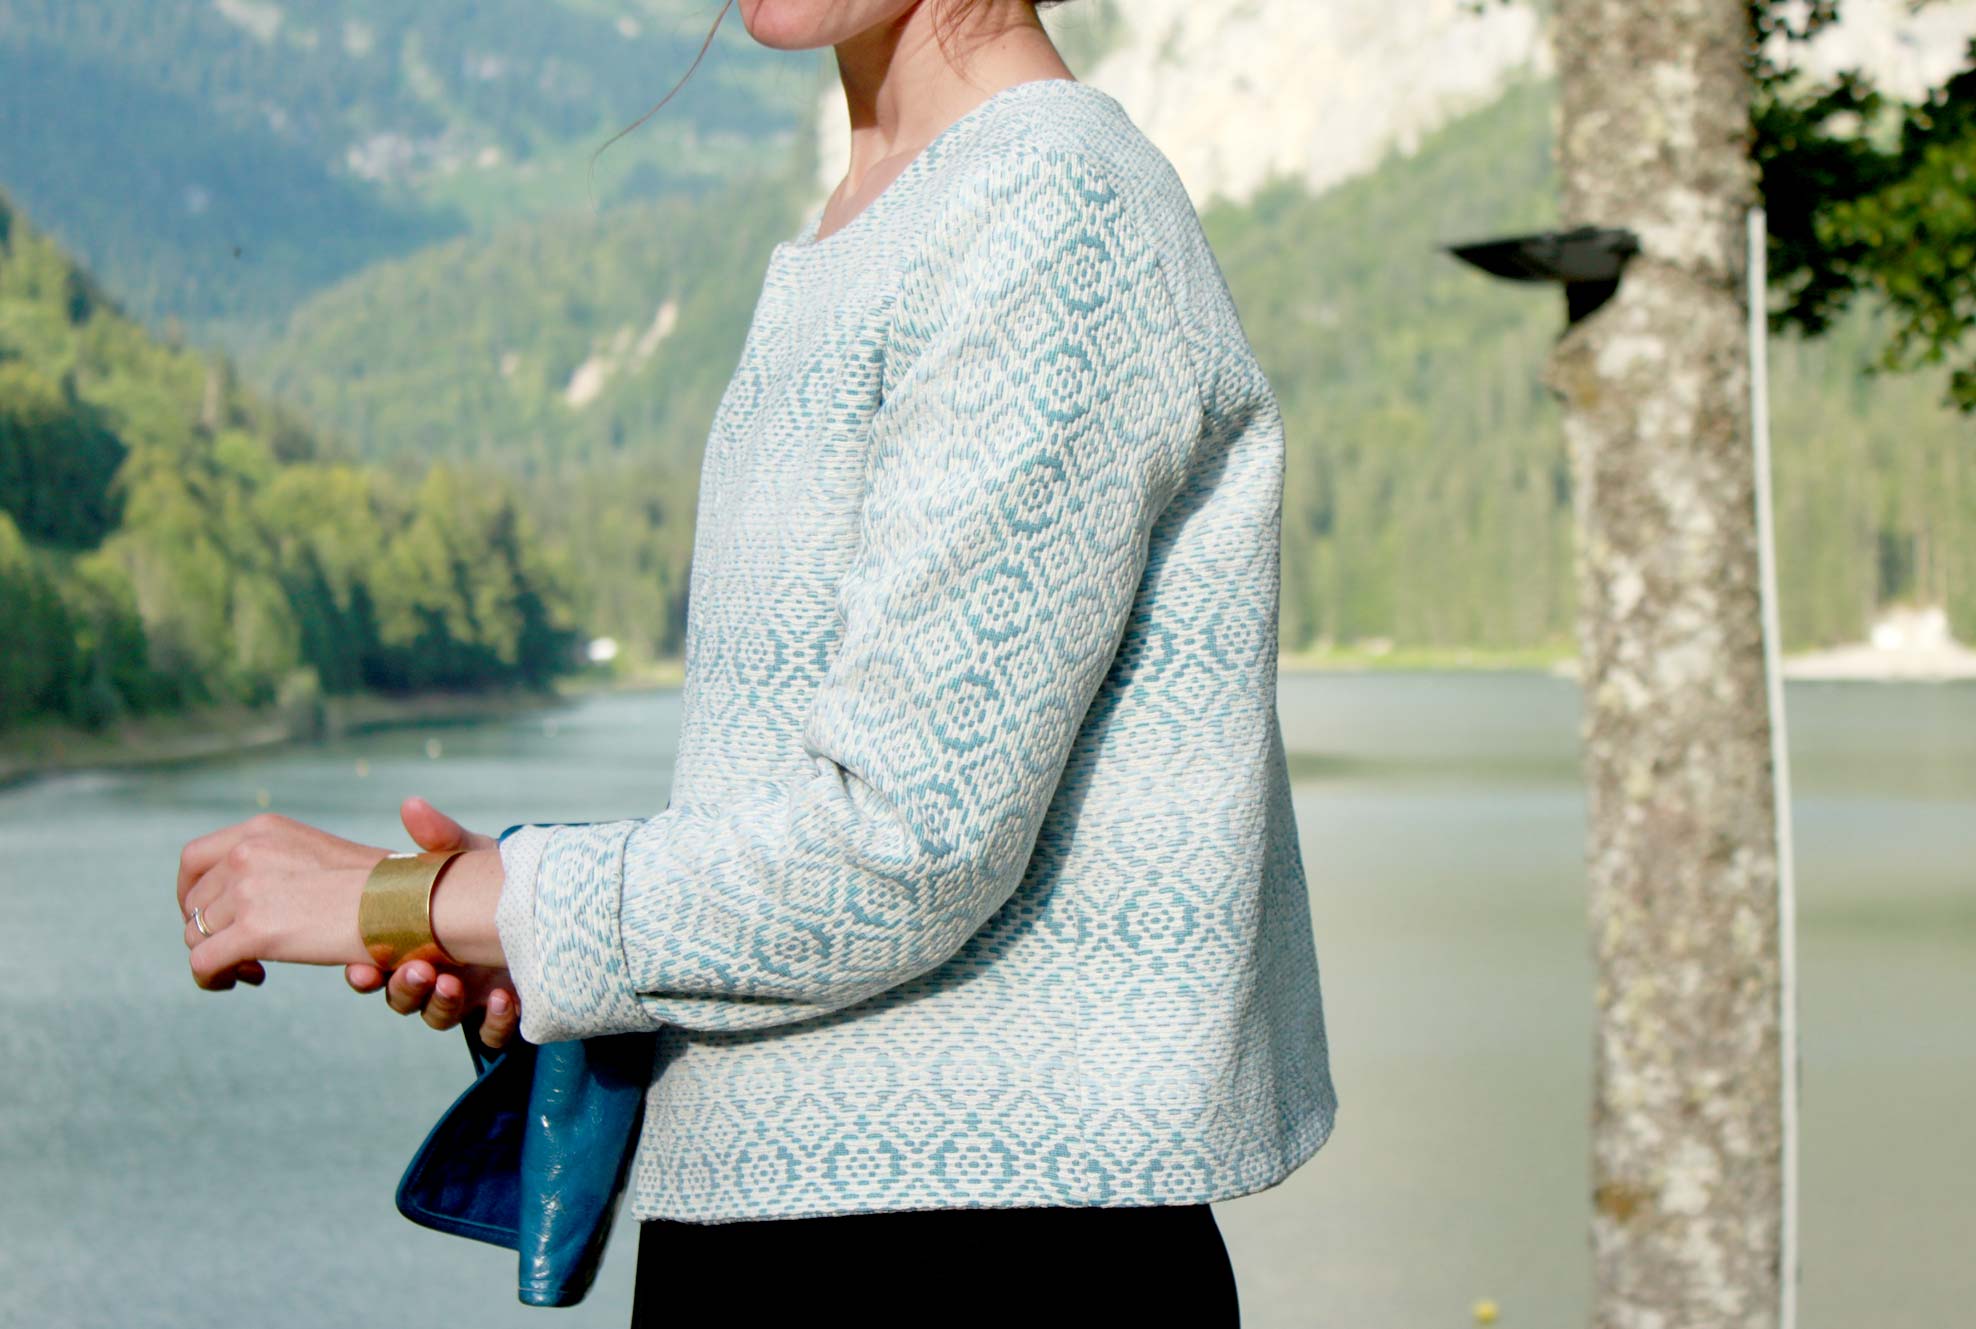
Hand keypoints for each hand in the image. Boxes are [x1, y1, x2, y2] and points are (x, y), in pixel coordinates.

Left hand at [178, 813, 386, 986]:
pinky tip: (247, 980)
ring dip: (218, 956)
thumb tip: (242, 896)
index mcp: (263, 829)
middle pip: (192, 903)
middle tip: (242, 952)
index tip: (214, 917)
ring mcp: (249, 891)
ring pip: (195, 935)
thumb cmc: (379, 885)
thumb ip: (274, 863)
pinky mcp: (256, 931)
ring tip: (253, 968)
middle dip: (209, 931)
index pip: (193, 860)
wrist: (410, 900)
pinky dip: (212, 978)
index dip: (191, 894)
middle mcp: (247, 852)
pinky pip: (203, 963)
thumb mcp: (317, 853)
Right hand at [343, 796, 521, 1047]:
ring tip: (454, 985)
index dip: (363, 975)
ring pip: (440, 1017)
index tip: (361, 970)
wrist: (561, 899)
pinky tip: (504, 999)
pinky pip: (492, 1033)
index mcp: (419, 940)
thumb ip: (442, 838)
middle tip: (418, 970)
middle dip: (404, 988)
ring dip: (441, 1006)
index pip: (376, 967)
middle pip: (403, 997)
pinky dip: (494, 1023)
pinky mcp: (509, 1010)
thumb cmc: (503, 879)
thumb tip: (411, 805)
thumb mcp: (474, 857)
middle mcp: (440, 972)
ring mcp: (472, 996)